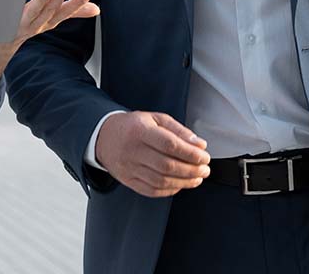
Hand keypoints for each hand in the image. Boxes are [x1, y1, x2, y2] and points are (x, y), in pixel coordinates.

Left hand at [8, 0, 98, 50]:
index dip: (77, 4)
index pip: (65, 13)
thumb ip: (73, 12)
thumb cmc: (30, 24)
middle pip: (49, 11)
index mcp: (48, 21)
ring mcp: (20, 23)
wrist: (1, 43)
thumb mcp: (53, 18)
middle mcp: (36, 24)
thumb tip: (97, 10)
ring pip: (33, 11)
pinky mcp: (5, 20)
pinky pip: (10, 10)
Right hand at [95, 111, 209, 197]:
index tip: (204, 156)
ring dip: (184, 182)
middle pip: (167, 165)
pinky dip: (170, 190)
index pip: (170, 144)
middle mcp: (133, 151)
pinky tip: (180, 185)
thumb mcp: (154, 119)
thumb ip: (178, 130)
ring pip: (161, 181)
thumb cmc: (132, 126)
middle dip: (191, 170)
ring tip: (197, 178)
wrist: (103, 137)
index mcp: (140, 131)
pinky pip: (152, 190)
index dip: (190, 153)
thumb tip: (199, 144)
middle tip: (205, 169)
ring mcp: (129, 168)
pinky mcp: (128, 181)